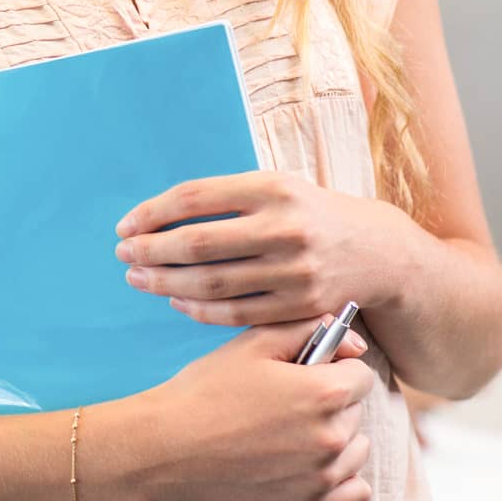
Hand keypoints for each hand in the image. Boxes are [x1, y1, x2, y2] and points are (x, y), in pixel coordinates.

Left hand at [114, 170, 398, 325]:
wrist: (378, 252)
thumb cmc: (310, 214)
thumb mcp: (277, 187)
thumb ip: (225, 197)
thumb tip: (157, 216)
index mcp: (272, 188)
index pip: (195, 198)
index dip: (153, 212)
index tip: (125, 226)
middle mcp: (284, 227)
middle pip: (198, 244)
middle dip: (151, 251)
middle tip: (123, 255)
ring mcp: (294, 271)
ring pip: (212, 283)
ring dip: (166, 283)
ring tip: (138, 278)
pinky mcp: (301, 307)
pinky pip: (235, 313)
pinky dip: (198, 309)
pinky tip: (175, 301)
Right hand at [132, 314, 374, 500]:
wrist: (167, 447)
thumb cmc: (206, 391)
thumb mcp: (253, 344)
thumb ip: (307, 330)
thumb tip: (350, 339)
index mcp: (324, 392)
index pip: (361, 375)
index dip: (335, 368)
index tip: (308, 372)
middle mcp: (331, 437)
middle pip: (356, 412)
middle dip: (332, 402)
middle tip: (287, 401)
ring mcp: (321, 477)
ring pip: (356, 450)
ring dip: (336, 439)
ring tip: (292, 432)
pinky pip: (354, 493)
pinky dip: (340, 479)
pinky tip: (311, 465)